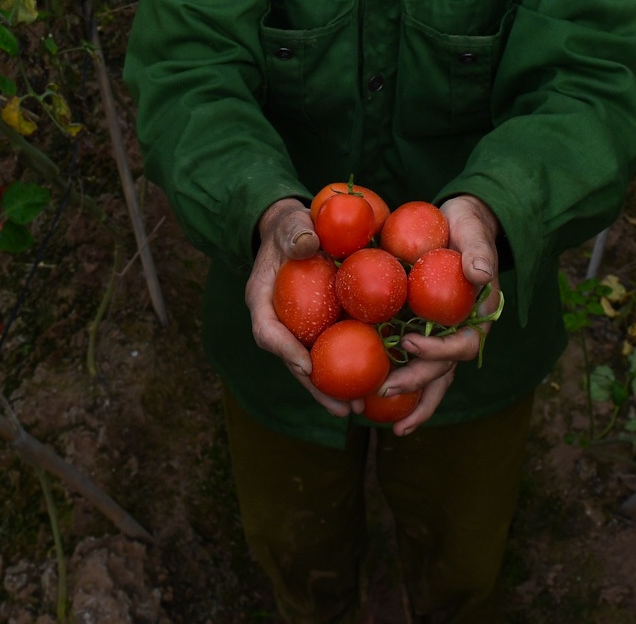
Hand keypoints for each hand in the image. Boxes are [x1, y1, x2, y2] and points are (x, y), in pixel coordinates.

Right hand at [245, 198, 351, 415]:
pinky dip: (349, 369)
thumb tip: (308, 242)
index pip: (268, 331)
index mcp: (262, 300)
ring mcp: (299, 329)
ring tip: (358, 410)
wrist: (299, 231)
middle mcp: (279, 322)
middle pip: (293, 362)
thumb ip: (296, 232)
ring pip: (313, 366)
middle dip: (316, 388)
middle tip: (342, 408)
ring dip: (333, 390)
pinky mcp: (319, 329)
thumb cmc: (293, 227)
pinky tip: (373, 384)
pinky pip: (333, 352)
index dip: (285, 351)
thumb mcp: (291, 224)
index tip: (307, 366)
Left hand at [381, 194, 500, 435]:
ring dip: (414, 402)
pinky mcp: (424, 331)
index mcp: (477, 317)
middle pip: (443, 371)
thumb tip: (479, 273)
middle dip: (416, 384)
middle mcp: (460, 333)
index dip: (437, 350)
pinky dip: (401, 382)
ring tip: (394, 427)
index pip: (461, 345)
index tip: (409, 343)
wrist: (459, 223)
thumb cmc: (469, 227)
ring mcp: (443, 337)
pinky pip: (413, 362)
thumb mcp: (475, 233)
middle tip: (385, 391)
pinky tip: (376, 397)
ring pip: (432, 378)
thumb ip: (479, 253)